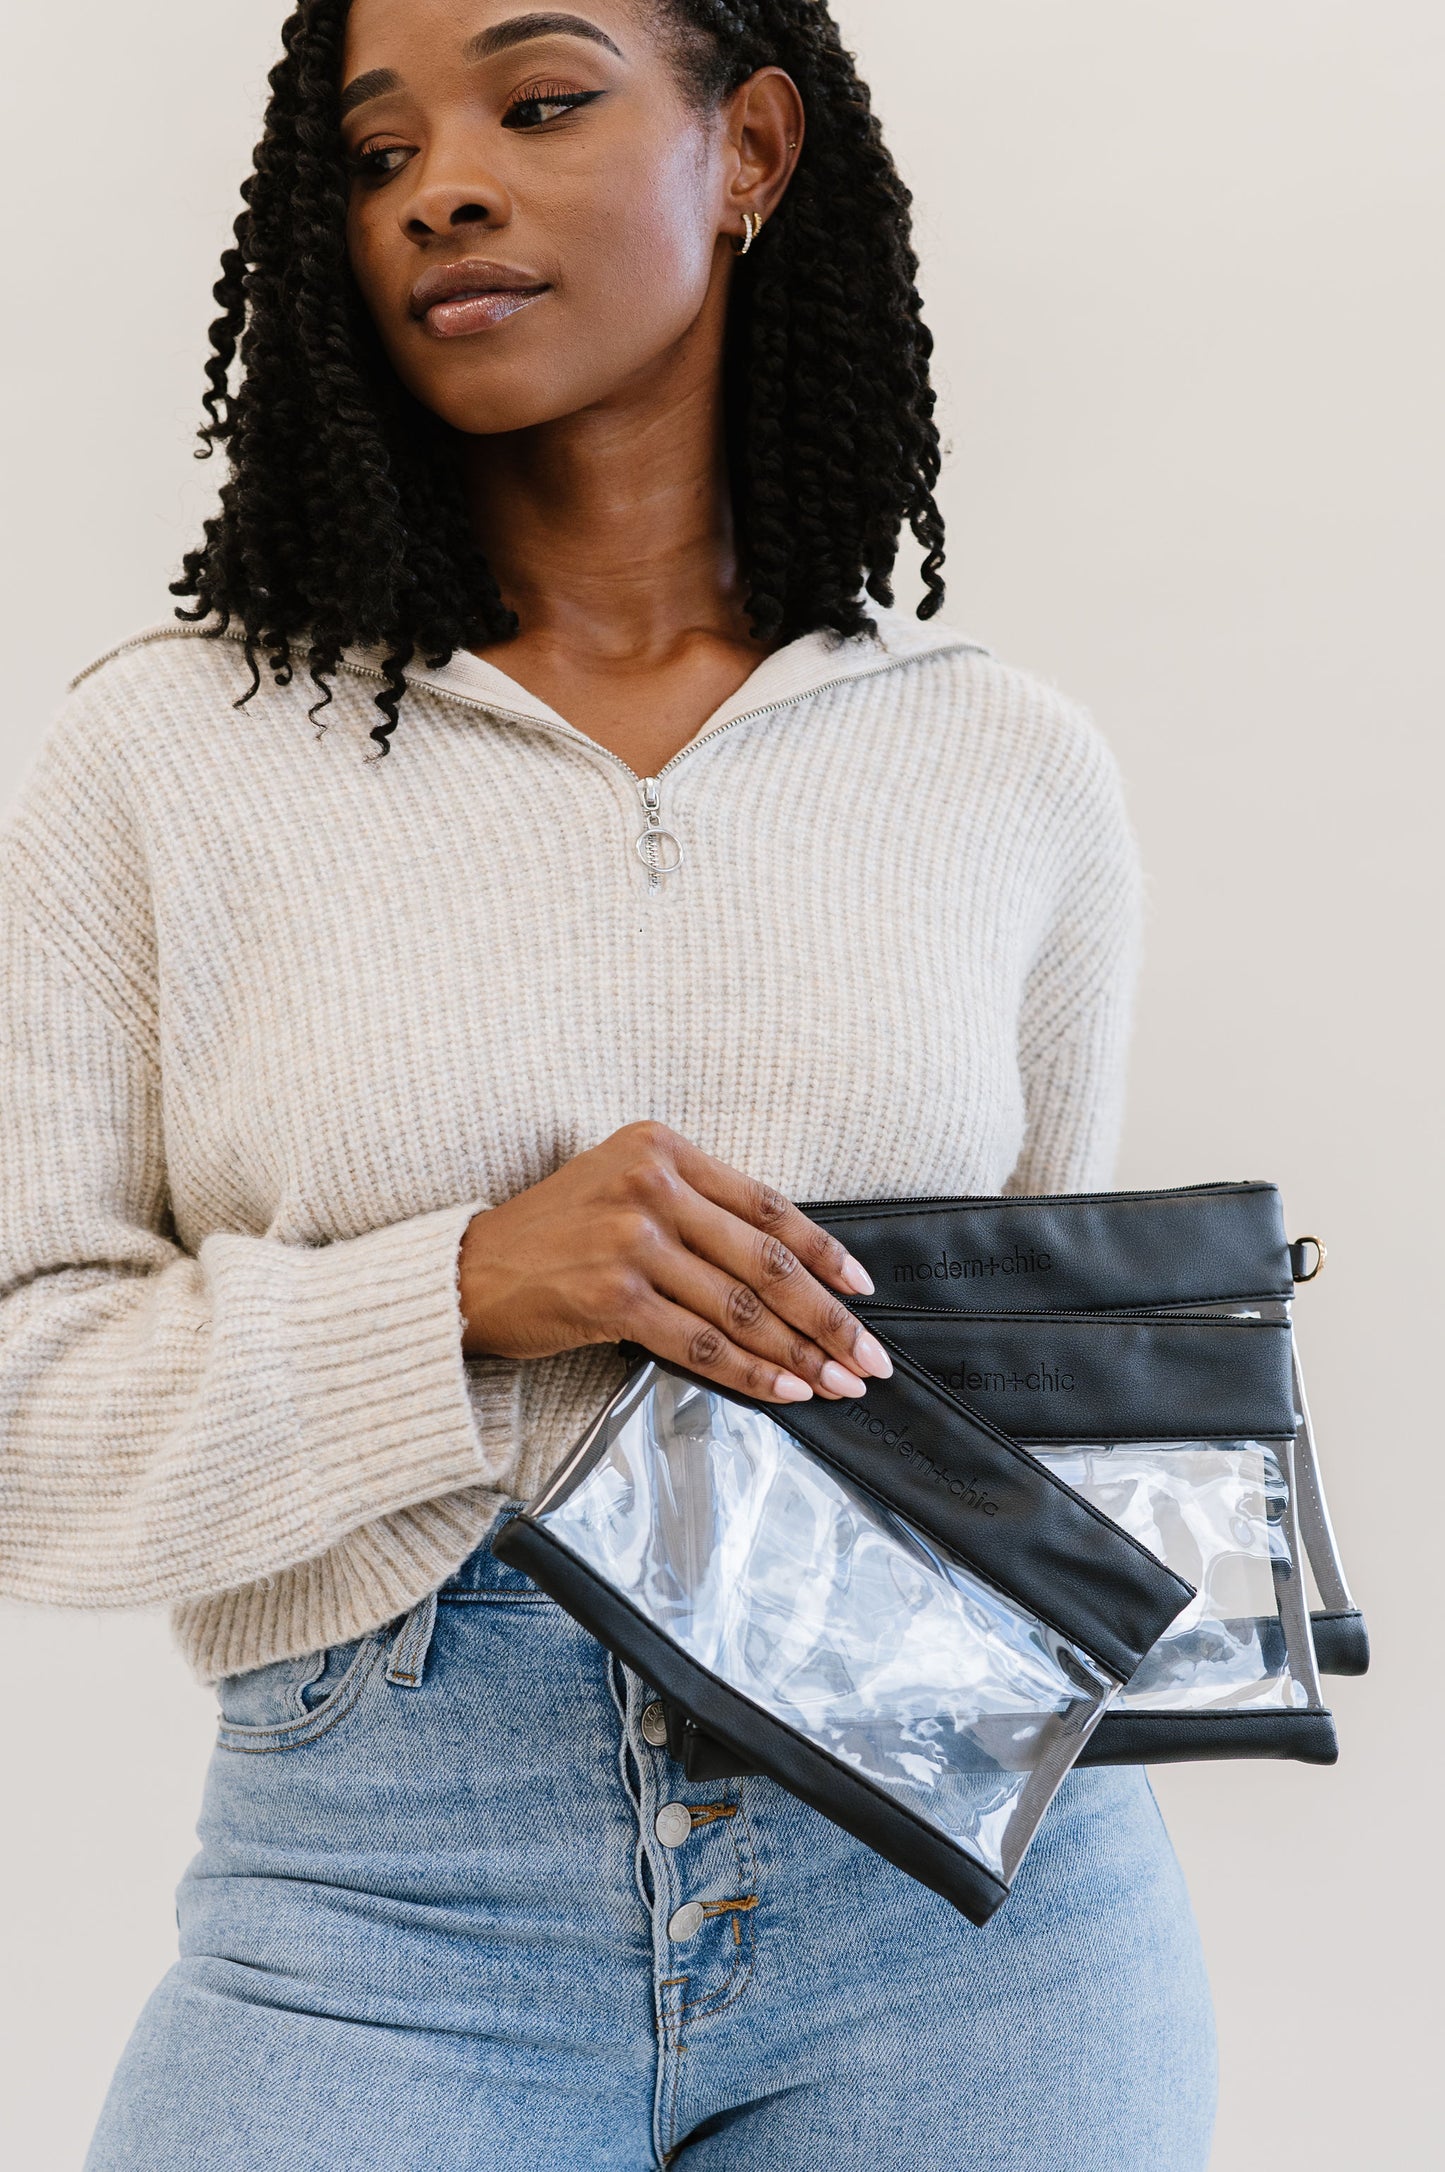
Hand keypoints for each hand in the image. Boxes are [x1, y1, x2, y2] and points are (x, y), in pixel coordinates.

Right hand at [458, 1121, 891, 1402]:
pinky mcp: (611, 1297)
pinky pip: (699, 1343)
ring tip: (838, 1383)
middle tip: (869, 1356)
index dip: (824, 1254)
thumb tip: (787, 1269)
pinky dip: (749, 1372)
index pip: (766, 1206)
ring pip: (739, 1307)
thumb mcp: (622, 1189)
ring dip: (799, 1354)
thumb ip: (695, 1208)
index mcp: (662, 1149)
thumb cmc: (552, 1237)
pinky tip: (784, 1390)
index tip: (863, 1290)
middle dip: (828, 1317)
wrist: (466, 1272)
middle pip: (764, 1261)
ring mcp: (630, 1240)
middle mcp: (649, 1185)